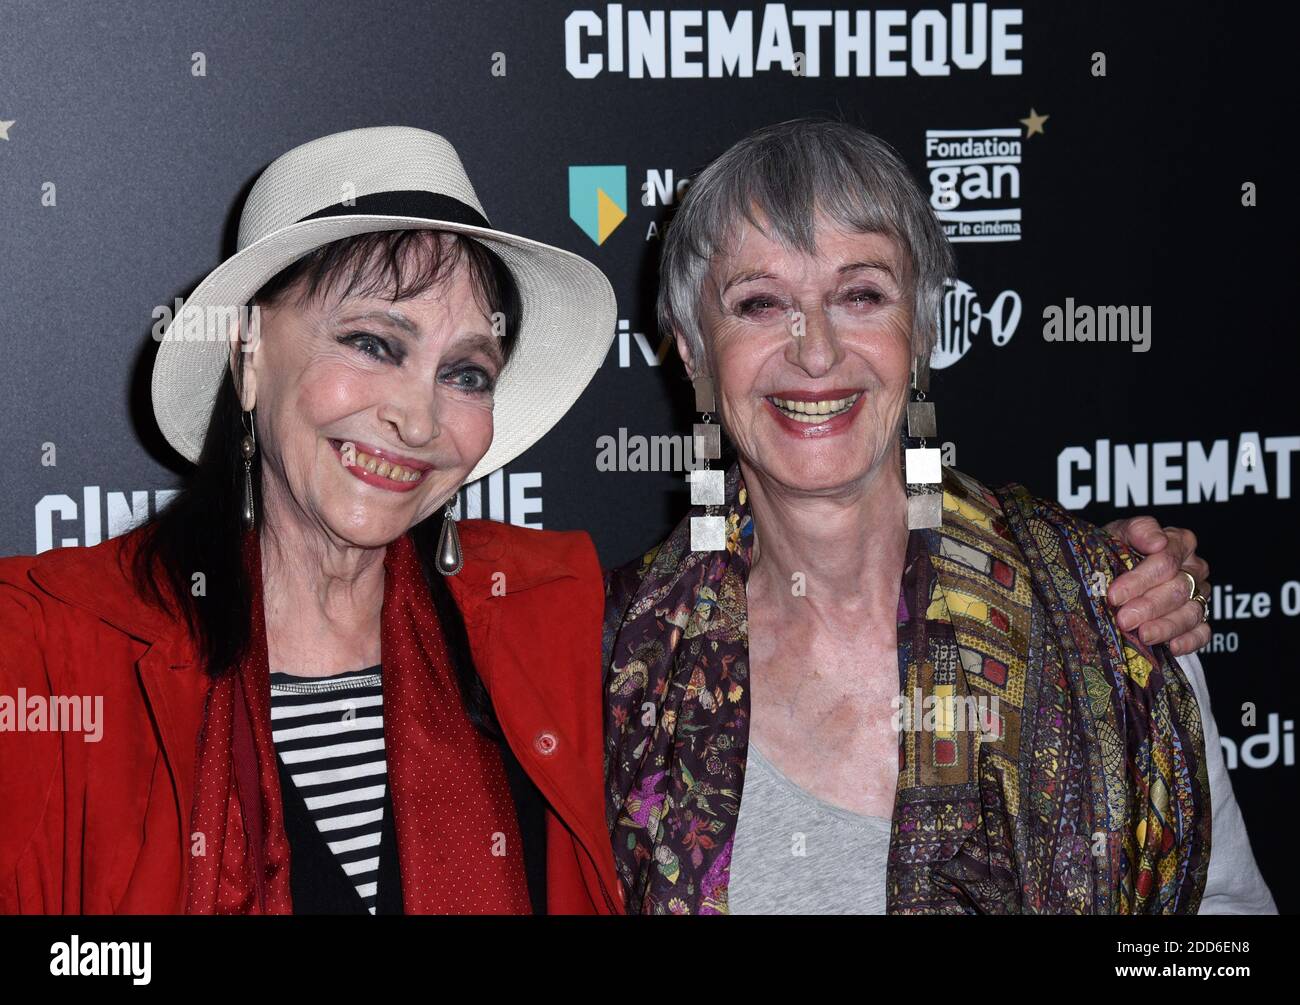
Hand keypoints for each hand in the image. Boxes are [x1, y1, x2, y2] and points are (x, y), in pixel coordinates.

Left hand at [1102, 517, 1210, 656]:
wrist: (1111, 573)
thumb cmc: (1116, 551)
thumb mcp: (1118, 533)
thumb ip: (1138, 529)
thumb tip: (1157, 541)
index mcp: (1179, 542)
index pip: (1166, 561)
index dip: (1140, 579)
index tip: (1115, 594)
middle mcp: (1193, 569)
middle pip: (1178, 589)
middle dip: (1149, 606)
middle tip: (1124, 619)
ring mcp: (1199, 595)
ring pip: (1192, 612)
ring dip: (1165, 626)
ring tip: (1142, 635)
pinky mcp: (1199, 620)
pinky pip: (1202, 633)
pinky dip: (1188, 641)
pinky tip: (1170, 647)